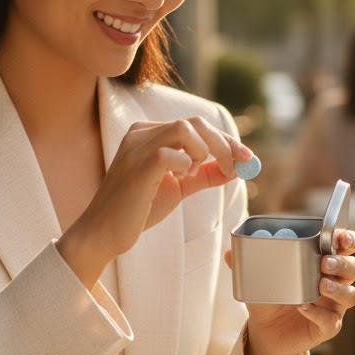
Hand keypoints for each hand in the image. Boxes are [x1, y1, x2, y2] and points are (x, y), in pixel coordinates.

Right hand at [59, 116, 250, 286]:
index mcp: (150, 133)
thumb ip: (203, 174)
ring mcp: (137, 146)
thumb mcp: (178, 186)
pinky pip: (172, 154)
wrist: (106, 232)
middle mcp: (142, 133)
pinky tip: (180, 179)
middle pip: (195, 122)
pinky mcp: (137, 166)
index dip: (226, 140)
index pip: (196, 125)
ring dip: (203, 151)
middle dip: (223, 145)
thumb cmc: (139, 208)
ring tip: (193, 174)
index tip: (247, 158)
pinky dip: (186, 165)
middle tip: (233, 168)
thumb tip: (233, 168)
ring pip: (185, 129)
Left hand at [230, 229, 354, 354]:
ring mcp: (334, 306)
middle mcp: (335, 282)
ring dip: (337, 288)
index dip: (348, 239)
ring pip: (350, 294)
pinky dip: (318, 313)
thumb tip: (229, 252)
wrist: (266, 331)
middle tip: (324, 262)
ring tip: (320, 286)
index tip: (339, 236)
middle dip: (342, 263)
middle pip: (353, 268)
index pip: (346, 246)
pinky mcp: (328, 326)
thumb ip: (246, 263)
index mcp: (324, 262)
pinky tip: (303, 307)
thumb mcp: (258, 277)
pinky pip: (331, 320)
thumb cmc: (270, 296)